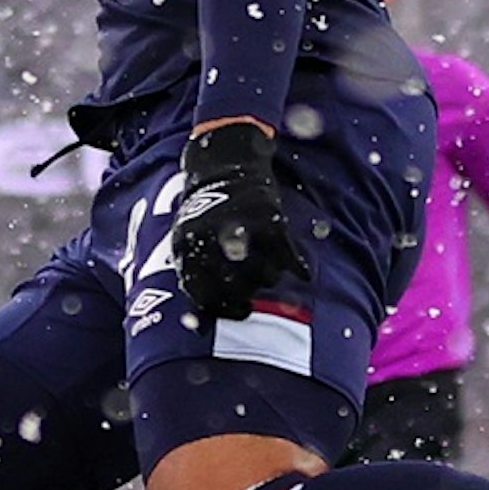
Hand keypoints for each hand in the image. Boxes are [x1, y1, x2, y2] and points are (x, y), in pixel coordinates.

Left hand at [172, 124, 305, 322]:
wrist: (224, 165)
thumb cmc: (206, 214)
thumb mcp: (187, 240)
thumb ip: (194, 275)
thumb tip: (201, 324)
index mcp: (187, 246)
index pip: (204, 293)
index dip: (222, 308)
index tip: (237, 311)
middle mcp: (211, 239)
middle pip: (236, 288)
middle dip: (246, 294)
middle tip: (252, 290)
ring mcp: (241, 229)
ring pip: (265, 276)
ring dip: (269, 277)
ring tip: (267, 266)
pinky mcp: (269, 220)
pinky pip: (288, 257)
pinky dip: (297, 267)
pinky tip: (301, 272)